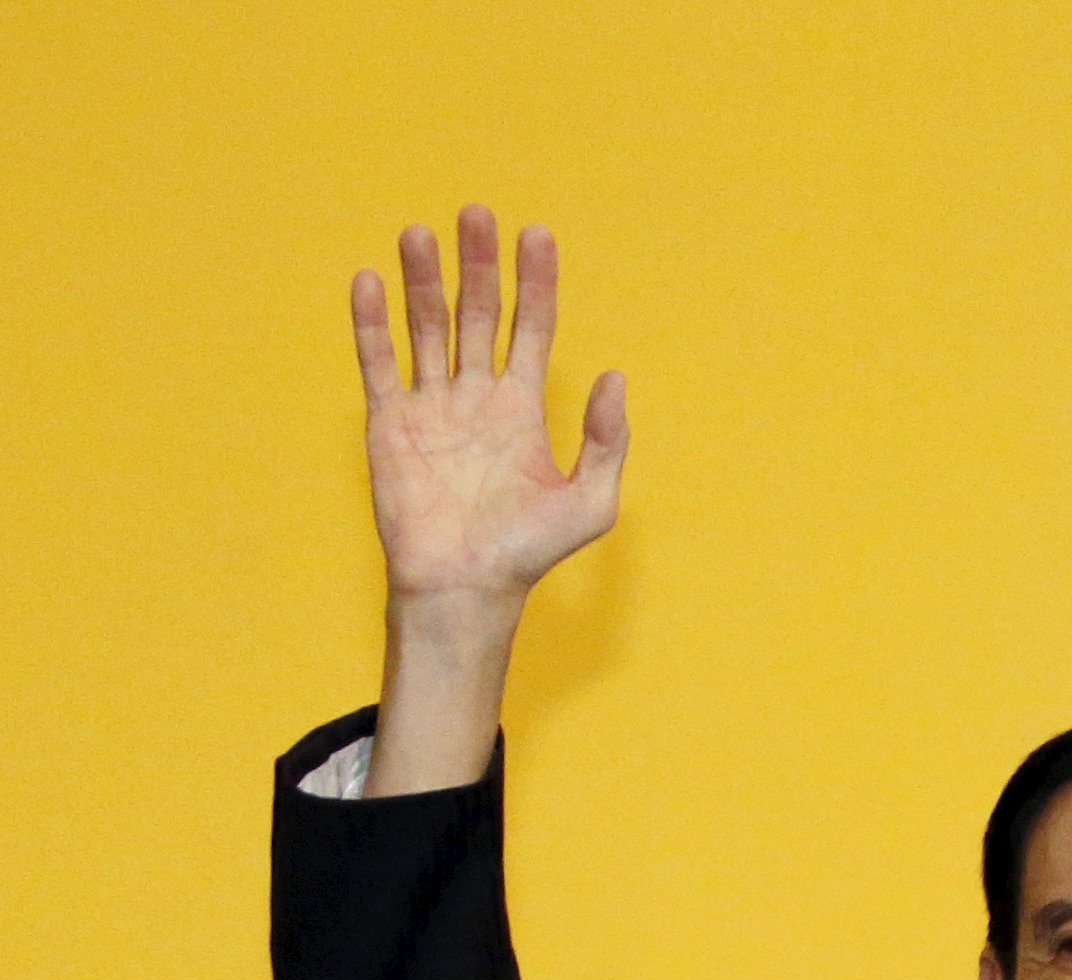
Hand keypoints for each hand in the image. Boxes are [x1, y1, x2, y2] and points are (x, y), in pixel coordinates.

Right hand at [354, 206, 625, 604]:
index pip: (532, 328)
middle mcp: (476, 398)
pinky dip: (372, 323)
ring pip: (426, 327)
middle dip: (478, 265)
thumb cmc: (529, 552)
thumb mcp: (591, 501)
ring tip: (419, 232)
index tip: (536, 235)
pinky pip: (379, 363)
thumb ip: (607, 440)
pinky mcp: (389, 423)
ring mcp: (430, 407)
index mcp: (522, 408)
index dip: (535, 283)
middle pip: (477, 314)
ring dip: (423, 280)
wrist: (466, 586)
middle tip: (476, 213)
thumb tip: (615, 378)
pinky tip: (370, 281)